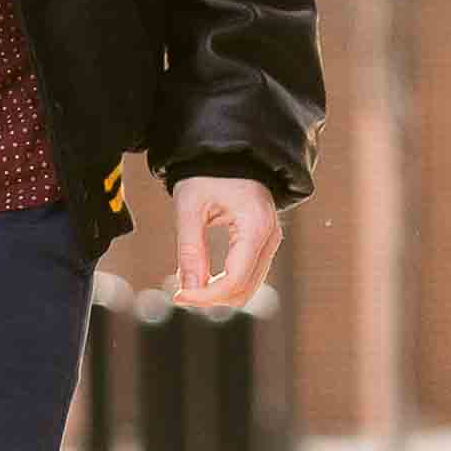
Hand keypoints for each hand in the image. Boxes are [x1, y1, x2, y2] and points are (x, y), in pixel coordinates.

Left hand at [163, 174, 281, 311]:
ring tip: (188, 286)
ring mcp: (271, 240)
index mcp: (255, 225)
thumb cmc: (206, 173)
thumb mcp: (190, 207)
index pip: (235, 279)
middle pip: (245, 288)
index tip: (178, 296)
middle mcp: (271, 236)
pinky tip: (202, 277)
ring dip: (218, 294)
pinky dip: (226, 283)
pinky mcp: (264, 242)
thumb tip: (188, 292)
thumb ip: (190, 250)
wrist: (227, 152)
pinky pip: (248, 275)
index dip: (206, 296)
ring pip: (249, 287)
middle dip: (211, 298)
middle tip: (179, 293)